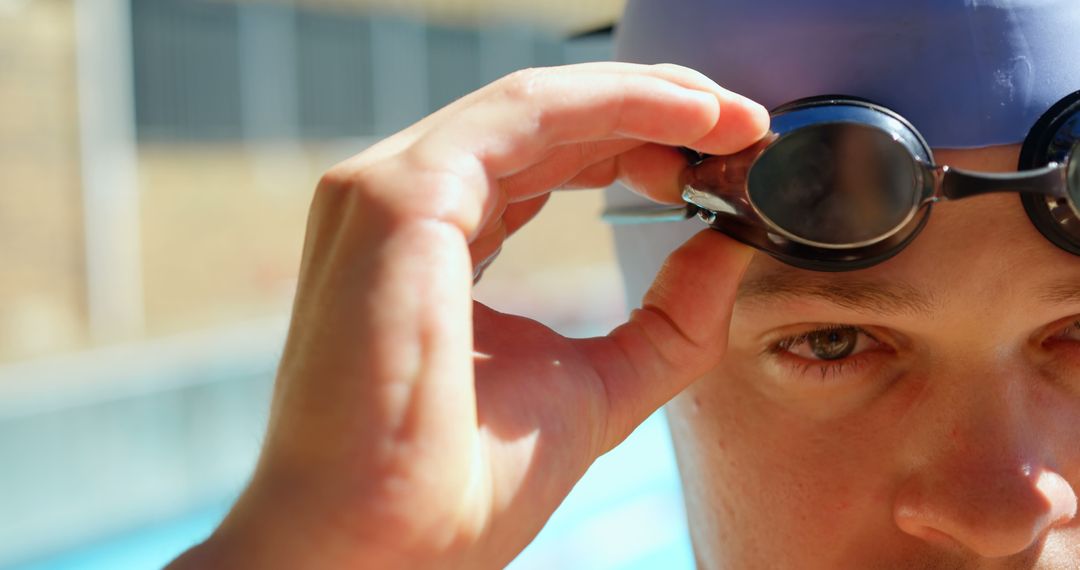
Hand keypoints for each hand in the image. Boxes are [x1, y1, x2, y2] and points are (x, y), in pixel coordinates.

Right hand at [170, 62, 767, 568]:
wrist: (381, 555)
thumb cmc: (462, 487)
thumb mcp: (597, 388)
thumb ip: (666, 319)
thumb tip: (730, 247)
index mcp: (435, 240)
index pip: (544, 162)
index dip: (637, 149)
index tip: (723, 166)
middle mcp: (402, 200)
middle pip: (546, 122)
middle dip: (655, 113)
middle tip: (745, 129)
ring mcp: (388, 190)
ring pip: (538, 105)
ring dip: (648, 98)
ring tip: (734, 122)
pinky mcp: (399, 195)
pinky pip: (525, 116)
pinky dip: (618, 102)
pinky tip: (692, 119)